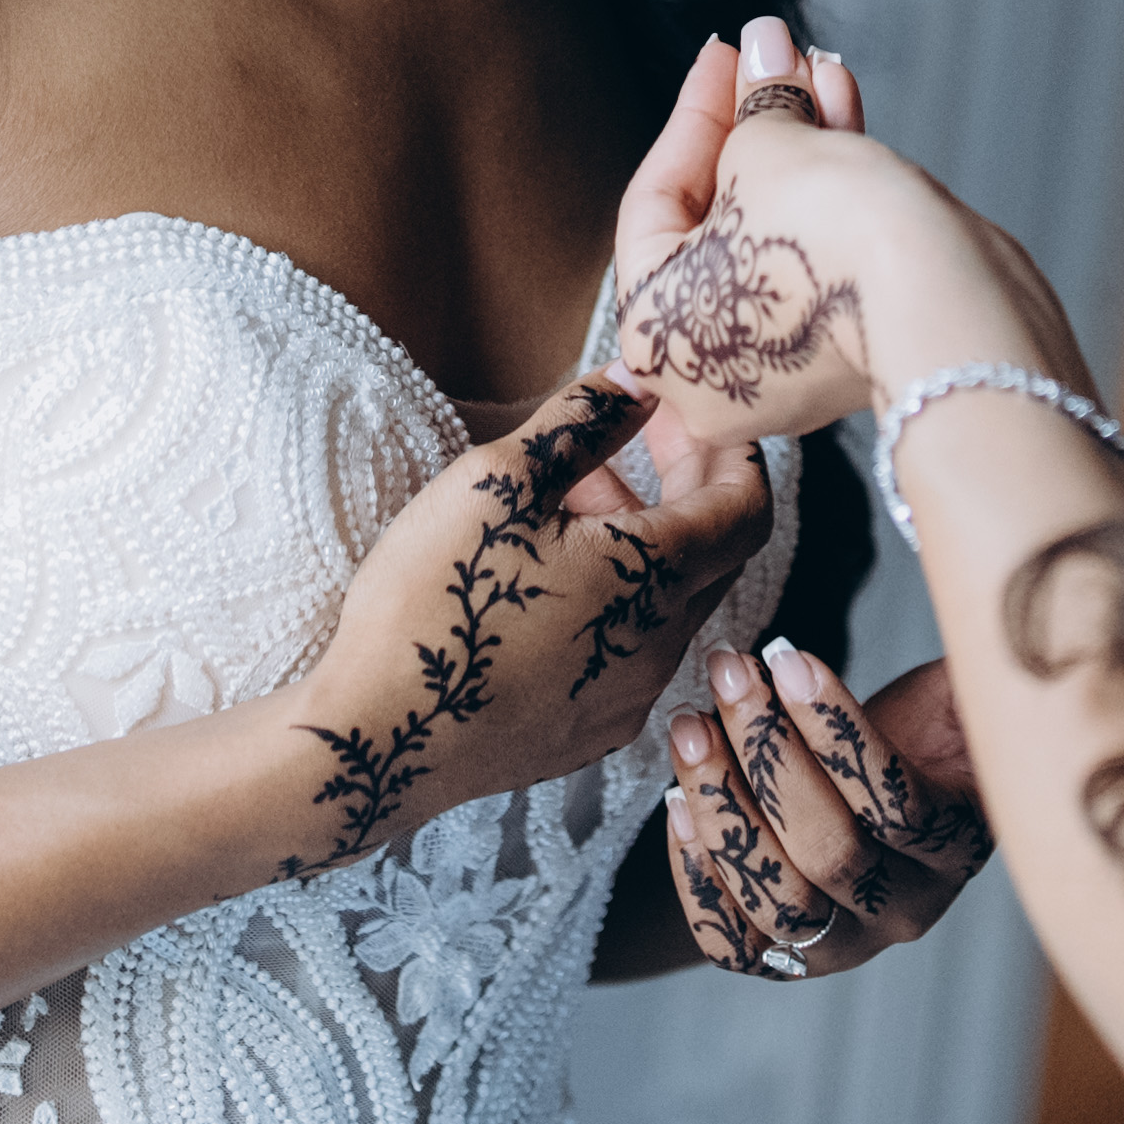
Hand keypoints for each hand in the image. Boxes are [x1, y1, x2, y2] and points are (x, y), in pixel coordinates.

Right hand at [281, 377, 770, 871]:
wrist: (375, 743)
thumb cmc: (436, 602)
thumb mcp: (502, 480)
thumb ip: (585, 420)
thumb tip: (639, 380)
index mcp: (655, 577)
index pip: (748, 507)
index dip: (732, 451)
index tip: (687, 416)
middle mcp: (663, 647)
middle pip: (713, 553)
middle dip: (681, 487)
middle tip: (623, 441)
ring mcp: (629, 699)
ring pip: (666, 602)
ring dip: (640, 542)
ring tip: (562, 502)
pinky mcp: (591, 732)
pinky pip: (631, 652)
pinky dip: (615, 600)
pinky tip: (545, 581)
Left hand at [606, 17, 882, 476]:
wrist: (945, 300)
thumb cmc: (835, 256)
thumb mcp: (765, 148)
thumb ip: (753, 101)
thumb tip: (763, 58)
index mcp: (655, 337)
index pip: (655, 200)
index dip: (695, 112)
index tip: (723, 61)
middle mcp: (711, 370)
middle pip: (721, 213)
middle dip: (753, 121)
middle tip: (771, 61)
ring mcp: (783, 366)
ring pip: (777, 228)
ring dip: (798, 140)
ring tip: (815, 72)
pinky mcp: (844, 347)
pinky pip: (819, 252)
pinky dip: (829, 186)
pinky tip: (841, 111)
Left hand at [660, 640, 989, 980]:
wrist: (880, 791)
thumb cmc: (918, 730)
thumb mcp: (959, 693)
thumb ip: (972, 671)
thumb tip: (980, 621)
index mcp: (960, 846)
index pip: (897, 804)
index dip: (835, 731)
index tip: (785, 657)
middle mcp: (906, 911)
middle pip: (830, 855)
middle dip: (767, 756)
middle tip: (726, 674)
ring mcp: (844, 945)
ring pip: (777, 901)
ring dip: (721, 807)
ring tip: (689, 726)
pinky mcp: (783, 961)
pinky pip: (731, 944)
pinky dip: (696, 880)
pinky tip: (676, 802)